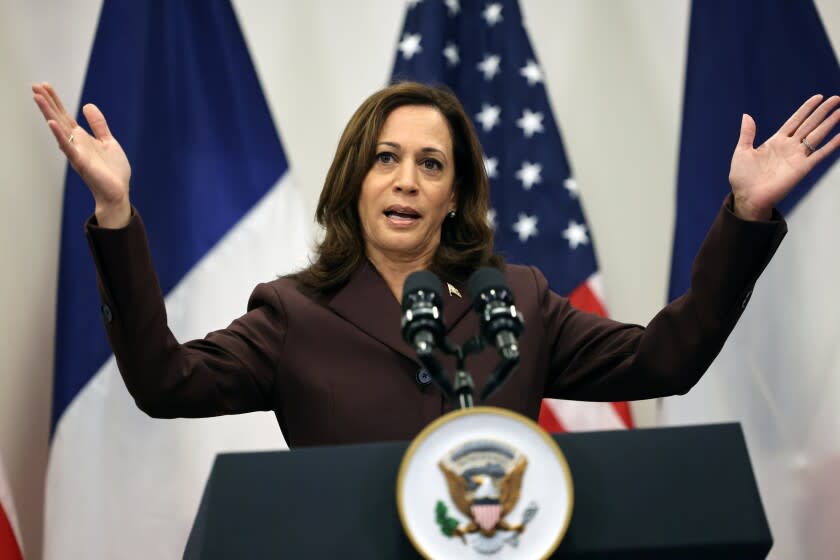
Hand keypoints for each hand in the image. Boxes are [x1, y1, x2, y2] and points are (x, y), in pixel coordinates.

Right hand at [32, 82, 131, 227]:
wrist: (118, 192)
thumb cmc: (112, 171)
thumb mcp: (108, 142)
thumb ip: (98, 125)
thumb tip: (87, 105)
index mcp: (82, 138)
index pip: (65, 115)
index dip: (55, 100)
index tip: (45, 85)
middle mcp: (76, 143)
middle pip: (58, 118)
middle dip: (47, 102)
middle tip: (34, 85)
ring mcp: (76, 152)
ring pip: (59, 129)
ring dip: (48, 113)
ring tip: (37, 98)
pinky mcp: (81, 162)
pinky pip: (68, 147)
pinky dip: (59, 135)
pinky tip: (51, 123)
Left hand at [728, 94, 839, 220]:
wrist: (747, 198)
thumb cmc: (742, 178)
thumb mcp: (742, 152)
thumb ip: (747, 134)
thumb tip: (746, 115)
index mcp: (775, 142)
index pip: (795, 121)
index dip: (806, 109)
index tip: (818, 97)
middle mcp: (789, 147)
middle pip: (809, 124)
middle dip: (823, 112)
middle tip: (836, 99)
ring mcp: (796, 157)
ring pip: (817, 135)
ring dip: (829, 123)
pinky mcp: (801, 169)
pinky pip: (819, 154)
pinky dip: (831, 145)